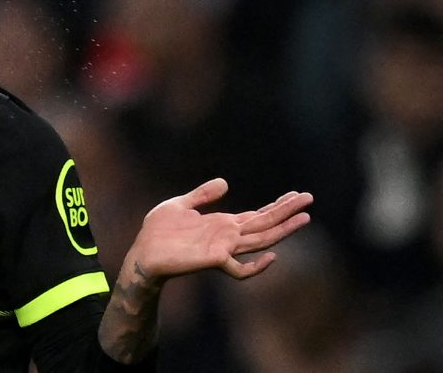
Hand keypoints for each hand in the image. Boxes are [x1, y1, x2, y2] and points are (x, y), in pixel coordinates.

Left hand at [125, 178, 312, 285]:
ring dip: (283, 230)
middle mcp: (227, 237)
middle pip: (265, 224)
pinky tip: (272, 256)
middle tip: (309, 199)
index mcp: (222, 224)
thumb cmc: (158, 232)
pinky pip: (240, 269)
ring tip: (304, 218)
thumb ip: (202, 195)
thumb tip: (225, 182)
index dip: (276, 206)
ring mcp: (223, 249)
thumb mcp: (180, 204)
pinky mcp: (212, 260)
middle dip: (287, 212)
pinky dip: (257, 266)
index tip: (295, 195)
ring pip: (260, 240)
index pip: (257, 215)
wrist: (142, 253)